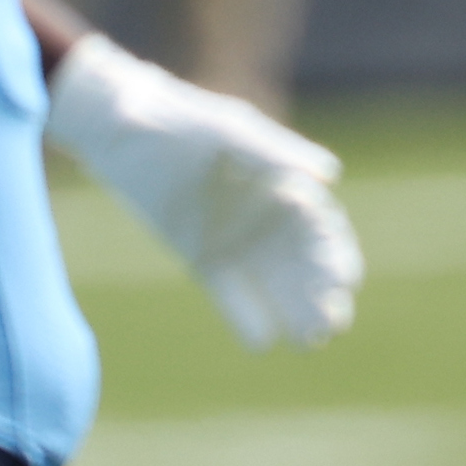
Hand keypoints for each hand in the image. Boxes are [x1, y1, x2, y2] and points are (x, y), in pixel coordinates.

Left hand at [45, 33, 361, 349]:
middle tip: (332, 324)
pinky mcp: (204, 259)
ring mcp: (237, 241)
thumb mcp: (230, 132)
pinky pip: (232, 296)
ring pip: (277, 286)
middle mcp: (267, 218)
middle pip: (307, 265)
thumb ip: (276, 154)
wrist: (122, 131)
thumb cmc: (181, 121)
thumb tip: (329, 175)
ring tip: (311, 342)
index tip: (343, 282)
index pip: (324, 229)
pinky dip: (247, 318)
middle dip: (325, 295)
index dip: (337, 257)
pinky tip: (262, 344)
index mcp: (285, 184)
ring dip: (297, 313)